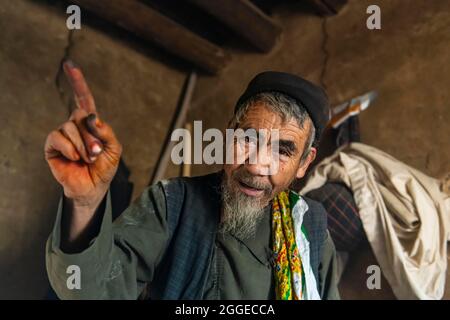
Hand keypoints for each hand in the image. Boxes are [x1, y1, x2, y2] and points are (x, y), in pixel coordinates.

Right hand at [45, 61, 121, 209]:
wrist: (92, 187)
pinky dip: (70, 147)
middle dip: (91, 135)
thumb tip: (91, 117)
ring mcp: (63, 135)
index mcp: (91, 123)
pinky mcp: (52, 145)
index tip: (69, 65)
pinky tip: (75, 158)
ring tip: (87, 158)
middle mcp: (75, 125)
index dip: (77, 82)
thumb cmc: (104, 168)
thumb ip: (106, 131)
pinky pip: (58, 136)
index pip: (84, 98)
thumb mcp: (114, 148)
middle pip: (79, 115)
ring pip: (70, 126)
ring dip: (83, 144)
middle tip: (97, 152)